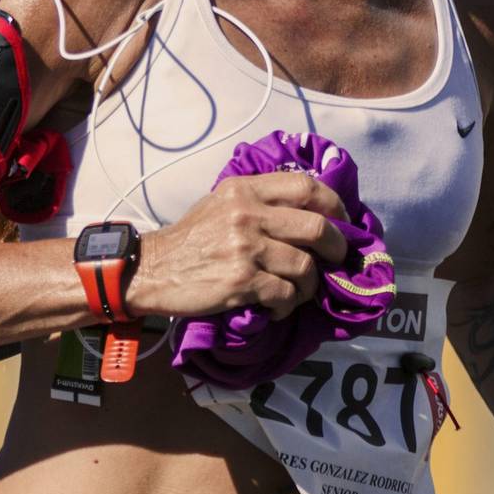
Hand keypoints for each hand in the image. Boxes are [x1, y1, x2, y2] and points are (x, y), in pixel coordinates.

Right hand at [123, 173, 348, 319]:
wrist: (151, 269)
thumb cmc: (191, 237)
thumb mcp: (221, 202)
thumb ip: (259, 200)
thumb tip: (309, 212)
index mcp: (245, 190)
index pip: (306, 186)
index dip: (334, 205)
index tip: (342, 222)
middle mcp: (248, 214)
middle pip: (317, 228)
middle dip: (336, 249)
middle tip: (334, 262)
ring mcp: (246, 249)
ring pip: (306, 267)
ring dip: (309, 286)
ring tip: (296, 292)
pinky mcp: (241, 282)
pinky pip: (286, 296)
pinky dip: (287, 306)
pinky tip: (275, 308)